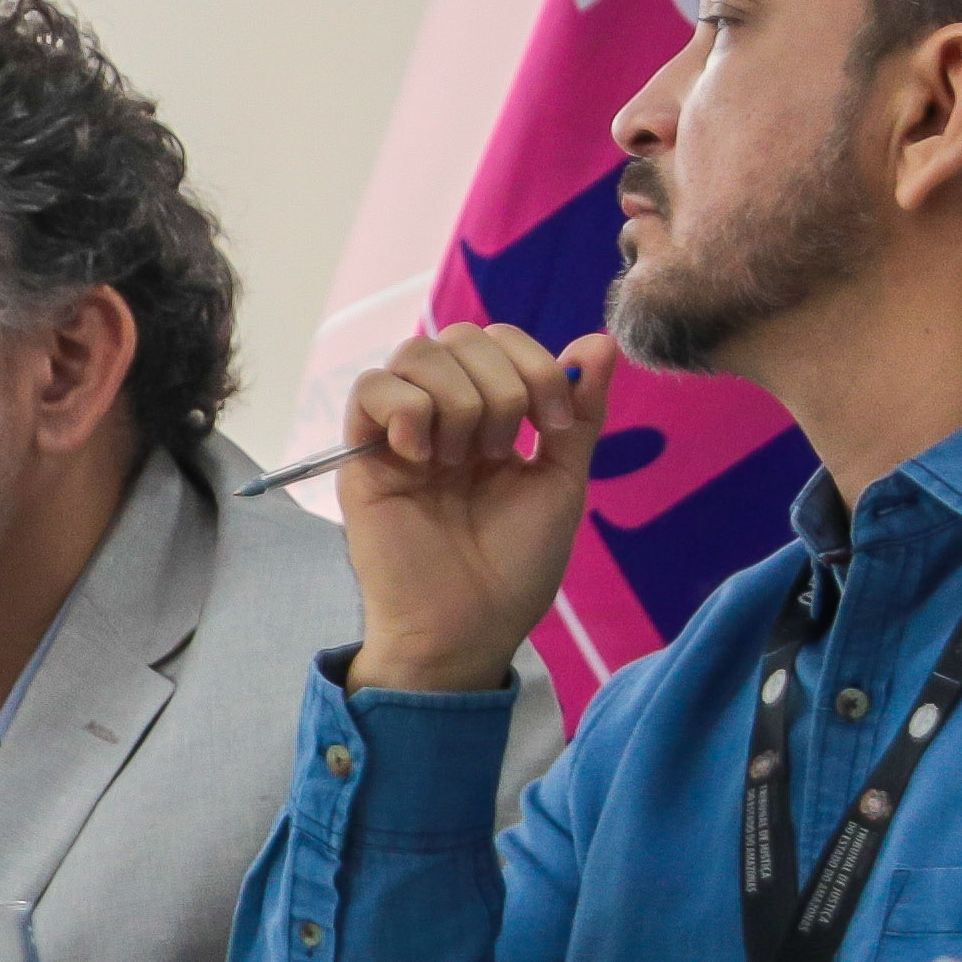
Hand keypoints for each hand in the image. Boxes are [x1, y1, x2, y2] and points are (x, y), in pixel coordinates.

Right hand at [334, 320, 615, 696]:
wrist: (467, 625)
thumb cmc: (514, 566)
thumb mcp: (563, 480)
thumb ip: (580, 412)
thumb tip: (600, 341)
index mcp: (490, 417)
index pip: (500, 341)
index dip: (535, 364)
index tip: (553, 425)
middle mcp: (443, 416)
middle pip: (460, 336)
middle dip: (500, 384)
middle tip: (500, 450)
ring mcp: (400, 432)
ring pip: (416, 353)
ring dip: (457, 402)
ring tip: (461, 460)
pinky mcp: (361, 455)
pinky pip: (370, 388)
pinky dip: (405, 409)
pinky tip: (424, 457)